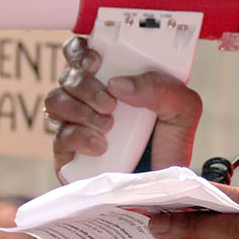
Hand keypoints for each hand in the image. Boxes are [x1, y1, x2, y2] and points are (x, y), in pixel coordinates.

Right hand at [44, 35, 202, 175]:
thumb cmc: (170, 143)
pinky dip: (79, 137)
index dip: (81, 51)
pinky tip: (100, 146)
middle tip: (110, 104)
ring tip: (107, 126)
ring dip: (80, 110)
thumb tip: (118, 84)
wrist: (163, 186)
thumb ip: (162, 87)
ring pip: (55, 101)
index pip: (83, 53)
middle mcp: (89, 98)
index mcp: (113, 79)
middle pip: (67, 75)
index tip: (96, 62)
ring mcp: (75, 124)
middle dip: (85, 85)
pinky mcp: (67, 152)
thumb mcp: (183, 109)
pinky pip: (59, 136)